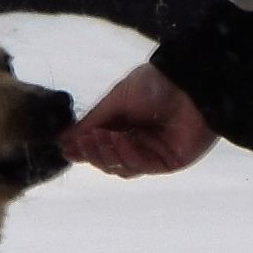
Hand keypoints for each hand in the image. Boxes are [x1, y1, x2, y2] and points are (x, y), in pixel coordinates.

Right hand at [62, 64, 218, 177]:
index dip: (82, 148)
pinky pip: (141, 166)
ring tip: (102, 138)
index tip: (65, 147)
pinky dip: (127, 155)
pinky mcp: (167, 162)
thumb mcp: (116, 99)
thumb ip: (92, 121)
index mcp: (124, 126)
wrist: (189, 84)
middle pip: (107, 161)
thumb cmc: (154, 84)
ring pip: (121, 168)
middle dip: (93, 152)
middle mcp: (136, 142)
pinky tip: (120, 141)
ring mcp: (152, 154)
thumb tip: (63, 138)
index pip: (98, 146)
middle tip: (84, 142)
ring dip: (107, 154)